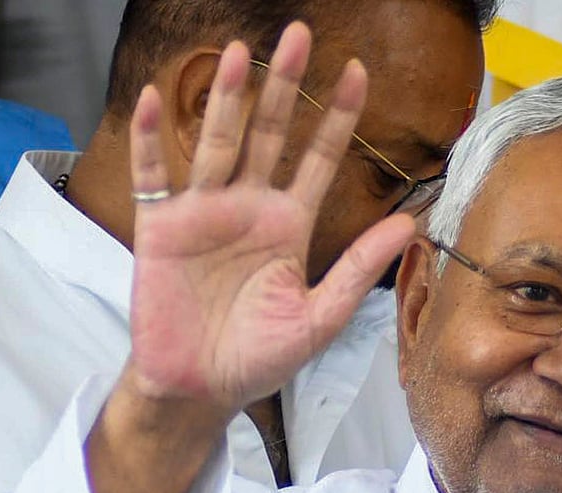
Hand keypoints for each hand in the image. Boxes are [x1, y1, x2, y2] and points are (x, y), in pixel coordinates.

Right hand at [125, 25, 414, 422]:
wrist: (201, 389)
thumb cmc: (259, 358)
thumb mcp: (321, 316)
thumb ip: (361, 268)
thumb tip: (411, 223)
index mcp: (289, 226)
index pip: (319, 159)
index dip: (337, 117)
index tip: (358, 73)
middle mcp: (248, 208)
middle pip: (269, 135)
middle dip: (283, 87)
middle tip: (297, 35)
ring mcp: (203, 213)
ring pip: (218, 142)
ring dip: (227, 99)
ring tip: (240, 52)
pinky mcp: (160, 228)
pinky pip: (154, 175)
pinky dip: (151, 139)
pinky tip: (153, 99)